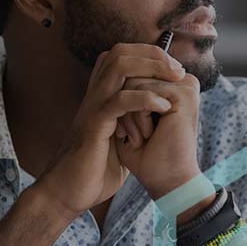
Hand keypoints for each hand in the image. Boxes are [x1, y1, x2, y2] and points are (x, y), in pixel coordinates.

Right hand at [36, 43, 185, 218]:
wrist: (69, 192)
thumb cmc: (95, 168)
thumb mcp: (119, 138)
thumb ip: (131, 120)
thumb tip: (157, 113)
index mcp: (100, 96)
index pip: (120, 56)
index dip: (148, 54)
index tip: (173, 68)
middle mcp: (94, 95)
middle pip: (120, 53)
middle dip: (152, 54)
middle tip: (177, 69)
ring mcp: (93, 106)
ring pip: (119, 66)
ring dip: (151, 67)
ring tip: (174, 78)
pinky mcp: (94, 124)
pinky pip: (119, 100)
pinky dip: (145, 98)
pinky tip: (163, 106)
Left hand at [115, 71, 202, 199]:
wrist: (163, 182)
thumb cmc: (144, 153)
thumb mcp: (131, 113)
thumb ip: (127, 86)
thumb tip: (111, 58)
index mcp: (172, 83)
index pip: (132, 71)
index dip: (122, 99)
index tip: (130, 127)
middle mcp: (181, 81)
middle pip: (131, 73)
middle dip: (124, 107)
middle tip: (136, 134)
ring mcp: (186, 85)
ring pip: (133, 83)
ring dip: (129, 116)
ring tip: (144, 136)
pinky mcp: (185, 95)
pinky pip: (143, 93)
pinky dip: (137, 119)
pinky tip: (149, 135)